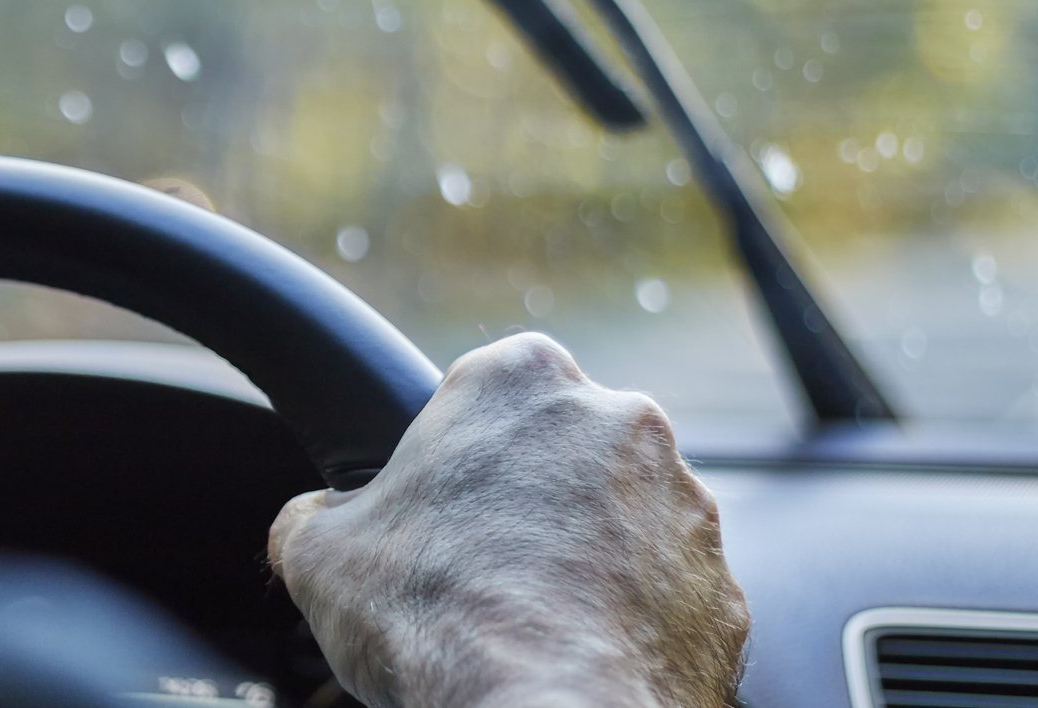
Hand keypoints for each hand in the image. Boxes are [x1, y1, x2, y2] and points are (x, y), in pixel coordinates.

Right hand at [268, 333, 747, 707]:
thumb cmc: (434, 619)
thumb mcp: (318, 555)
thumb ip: (316, 516)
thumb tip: (312, 525)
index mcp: (521, 379)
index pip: (483, 389)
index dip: (452, 453)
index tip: (436, 508)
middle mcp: (620, 421)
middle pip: (561, 450)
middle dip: (528, 502)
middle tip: (477, 571)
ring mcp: (686, 507)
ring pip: (623, 521)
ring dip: (585, 559)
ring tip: (527, 625)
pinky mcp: (724, 590)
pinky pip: (667, 596)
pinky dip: (630, 622)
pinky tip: (577, 657)